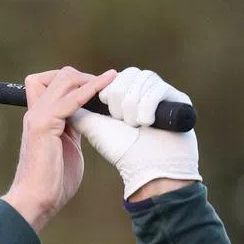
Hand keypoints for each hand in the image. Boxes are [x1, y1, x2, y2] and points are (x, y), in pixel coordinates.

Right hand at [2, 66, 116, 231]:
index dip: (75, 82)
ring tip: (110, 85)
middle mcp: (36, 113)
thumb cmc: (52, 182)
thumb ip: (74, 129)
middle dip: (85, 78)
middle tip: (106, 89)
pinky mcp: (45, 125)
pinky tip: (106, 86)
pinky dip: (91, 90)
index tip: (98, 91)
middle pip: (58, 75)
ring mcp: (38, 117)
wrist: (36, 200)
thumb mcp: (68, 147)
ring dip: (90, 80)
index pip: (49, 82)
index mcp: (40, 118)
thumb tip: (89, 117)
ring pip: (64, 79)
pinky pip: (71, 99)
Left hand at [70, 67, 201, 200]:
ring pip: (143, 78)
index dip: (105, 88)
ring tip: (134, 124)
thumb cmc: (122, 151)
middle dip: (118, 95)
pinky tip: (146, 123)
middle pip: (129, 73)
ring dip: (132, 104)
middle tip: (119, 118)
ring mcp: (164, 95)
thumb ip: (79, 109)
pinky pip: (159, 88)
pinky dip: (148, 106)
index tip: (102, 107)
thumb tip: (62, 93)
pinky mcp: (180, 100)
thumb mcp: (94, 127)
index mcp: (127, 96)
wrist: (149, 170)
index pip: (115, 76)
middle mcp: (146, 92)